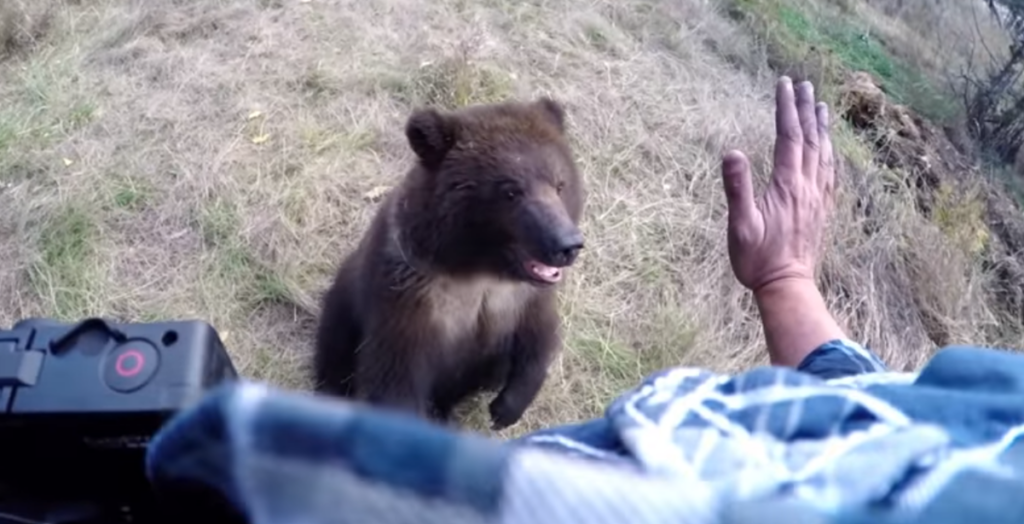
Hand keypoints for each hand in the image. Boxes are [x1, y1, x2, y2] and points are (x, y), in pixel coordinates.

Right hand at [721, 77, 834, 292]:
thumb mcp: (739, 225)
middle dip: (806, 109)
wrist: (786, 286)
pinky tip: (829, 149)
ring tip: (821, 106)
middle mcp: (807, 186)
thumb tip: (732, 153)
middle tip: (804, 85)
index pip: (788, 137)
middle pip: (810, 139)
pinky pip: (830, 173)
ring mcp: (817, 198)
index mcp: (787, 185)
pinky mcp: (821, 210)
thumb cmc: (757, 259)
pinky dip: (830, 153)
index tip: (784, 83)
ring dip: (822, 127)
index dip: (786, 108)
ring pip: (824, 153)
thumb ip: (737, 188)